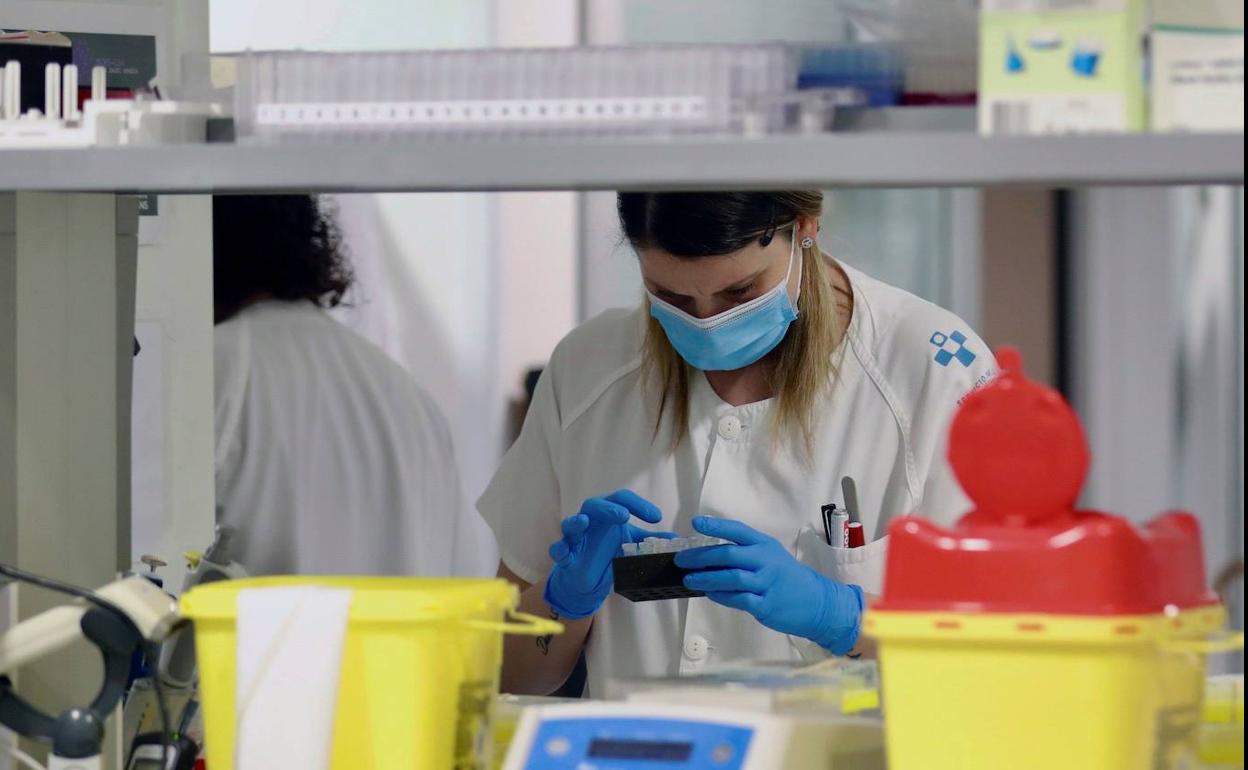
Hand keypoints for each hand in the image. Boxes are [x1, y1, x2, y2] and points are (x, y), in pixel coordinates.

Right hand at [543, 490, 671, 618]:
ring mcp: (575, 537)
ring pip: (570, 523)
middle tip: (624, 515)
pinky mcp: (565, 555)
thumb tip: (676, 540)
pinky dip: (559, 549)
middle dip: (608, 508)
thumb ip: (650, 541)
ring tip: (583, 521)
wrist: (588, 579)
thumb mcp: (631, 545)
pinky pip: (558, 549)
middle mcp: (590, 520)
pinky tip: (564, 552)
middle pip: (594, 505)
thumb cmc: (607, 552)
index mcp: (607, 513)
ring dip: (576, 522)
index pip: (621, 499)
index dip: (639, 505)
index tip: (657, 518)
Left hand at [676, 516, 863, 654]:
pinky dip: (720, 596)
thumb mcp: (771, 555)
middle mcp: (766, 561)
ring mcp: (766, 583)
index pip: (737, 530)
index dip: (715, 526)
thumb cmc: (787, 577)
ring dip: (706, 579)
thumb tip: (708, 554)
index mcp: (765, 545)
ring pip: (730, 578)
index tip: (695, 523)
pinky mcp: (765, 605)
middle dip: (700, 557)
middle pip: (728, 555)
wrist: (816, 602)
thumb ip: (746, 552)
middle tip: (681, 560)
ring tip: (689, 580)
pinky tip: (709, 594)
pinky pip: (738, 599)